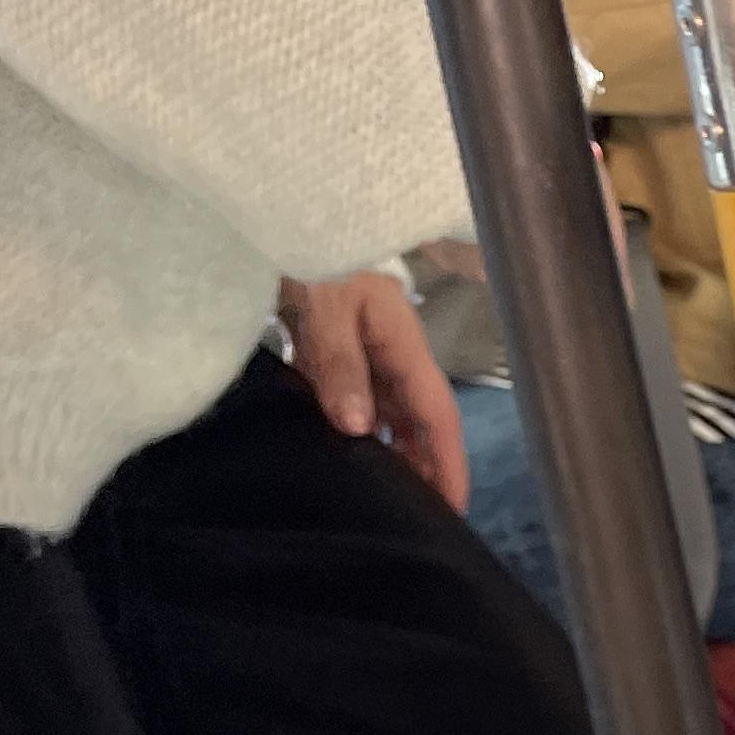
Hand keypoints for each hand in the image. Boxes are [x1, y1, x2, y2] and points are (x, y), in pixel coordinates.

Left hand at [278, 274, 469, 512]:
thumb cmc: (318, 255)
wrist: (282, 214)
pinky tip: (338, 454)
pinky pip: (350, 401)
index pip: (438, 416)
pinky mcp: (333, 351)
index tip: (451, 510)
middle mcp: (392, 356)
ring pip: (385, 416)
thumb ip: (340, 363)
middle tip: (413, 520)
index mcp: (405, 347)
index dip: (448, 464)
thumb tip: (357, 427)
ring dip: (387, 454)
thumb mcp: (328, 304)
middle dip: (422, 470)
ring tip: (377, 497)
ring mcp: (364, 355)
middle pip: (416, 424)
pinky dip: (352, 430)